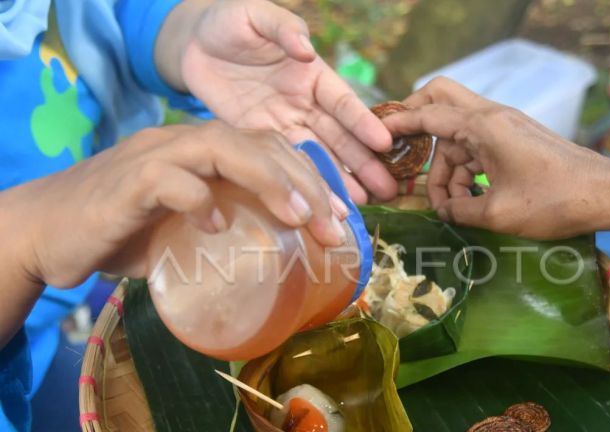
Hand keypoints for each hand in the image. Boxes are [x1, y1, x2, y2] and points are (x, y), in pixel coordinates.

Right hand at [6, 122, 347, 288]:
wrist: (46, 232)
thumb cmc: (120, 232)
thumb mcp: (183, 228)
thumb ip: (223, 231)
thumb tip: (275, 262)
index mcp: (201, 151)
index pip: (268, 146)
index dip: (310, 175)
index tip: (339, 215)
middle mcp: (181, 143)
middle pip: (257, 143)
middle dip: (304, 182)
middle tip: (332, 227)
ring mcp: (152, 158)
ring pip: (220, 146)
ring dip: (267, 179)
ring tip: (298, 216)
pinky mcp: (124, 184)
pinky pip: (168, 179)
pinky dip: (198, 200)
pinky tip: (215, 227)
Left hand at [157, 0, 396, 202]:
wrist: (192, 43)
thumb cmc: (229, 21)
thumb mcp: (256, 15)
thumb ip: (283, 27)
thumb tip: (306, 48)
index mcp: (312, 74)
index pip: (343, 102)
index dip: (363, 123)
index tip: (385, 143)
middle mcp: (304, 103)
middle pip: (339, 137)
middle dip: (363, 162)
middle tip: (388, 187)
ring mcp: (284, 124)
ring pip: (318, 156)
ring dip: (340, 180)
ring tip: (362, 204)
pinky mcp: (259, 140)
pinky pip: (285, 165)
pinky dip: (303, 184)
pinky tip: (320, 203)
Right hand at [382, 78, 609, 239]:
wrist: (607, 194)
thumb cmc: (555, 201)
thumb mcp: (499, 214)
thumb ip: (460, 210)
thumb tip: (443, 210)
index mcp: (485, 127)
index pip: (428, 115)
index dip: (398, 123)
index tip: (375, 134)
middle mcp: (492, 117)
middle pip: (441, 99)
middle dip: (417, 122)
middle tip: (402, 150)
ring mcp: (504, 127)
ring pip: (457, 133)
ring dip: (446, 166)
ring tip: (449, 205)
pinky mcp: (514, 140)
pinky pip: (476, 146)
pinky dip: (466, 169)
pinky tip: (469, 199)